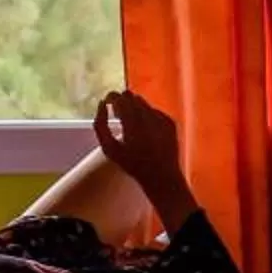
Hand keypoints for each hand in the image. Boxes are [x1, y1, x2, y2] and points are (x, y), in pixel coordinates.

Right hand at [93, 90, 195, 226]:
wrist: (161, 176)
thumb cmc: (131, 164)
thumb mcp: (108, 148)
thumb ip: (100, 124)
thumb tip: (102, 104)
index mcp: (132, 123)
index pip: (119, 97)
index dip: (111, 97)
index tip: (107, 104)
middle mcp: (148, 117)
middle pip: (131, 96)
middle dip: (122, 102)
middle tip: (118, 115)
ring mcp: (162, 118)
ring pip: (143, 102)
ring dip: (134, 109)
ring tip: (131, 126)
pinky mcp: (171, 122)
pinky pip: (155, 111)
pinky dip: (147, 117)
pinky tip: (146, 133)